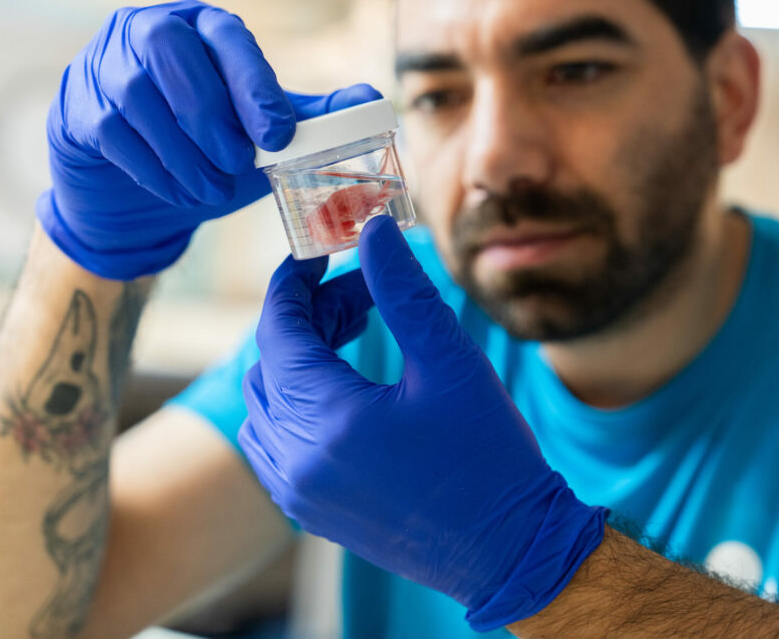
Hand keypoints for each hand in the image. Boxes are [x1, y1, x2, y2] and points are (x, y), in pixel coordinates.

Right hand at [38, 0, 380, 279]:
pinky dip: (154, 169)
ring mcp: (104, 65)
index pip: (227, 36)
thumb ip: (310, 116)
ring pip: (138, 94)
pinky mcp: (78, 109)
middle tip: (240, 163)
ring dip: (184, 151)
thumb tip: (371, 100)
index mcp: (203, 27)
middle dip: (211, 114)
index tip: (278, 134)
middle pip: (171, 50)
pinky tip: (181, 192)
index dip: (252, 83)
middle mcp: (148, 31)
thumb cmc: (211, 148)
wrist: (145, 192)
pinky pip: (112, 131)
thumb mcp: (263, 132)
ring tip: (213, 189)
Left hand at [239, 216, 607, 630]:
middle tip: (361, 291)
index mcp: (329, 420)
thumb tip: (375, 230)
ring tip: (355, 330)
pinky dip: (297, 401)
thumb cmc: (489, 456)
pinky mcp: (310, 510)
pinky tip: (344, 385)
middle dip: (309, 316)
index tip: (317, 254)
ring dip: (300, 358)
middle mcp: (298, 460)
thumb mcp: (450, 360)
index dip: (293, 283)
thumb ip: (403, 290)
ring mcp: (299, 491)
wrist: (510, 548)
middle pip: (273, 363)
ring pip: (268, 402)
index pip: (279, 331)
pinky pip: (274, 443)